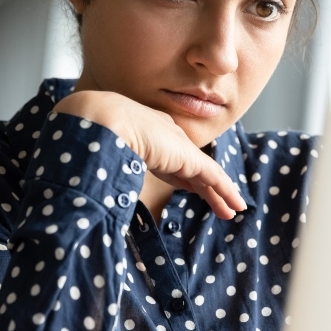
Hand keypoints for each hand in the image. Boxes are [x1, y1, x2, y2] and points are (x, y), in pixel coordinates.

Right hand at [53, 91, 246, 218]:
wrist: (102, 120)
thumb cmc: (94, 135)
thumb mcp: (107, 151)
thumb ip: (111, 164)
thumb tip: (95, 183)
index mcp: (147, 131)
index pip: (170, 156)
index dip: (183, 174)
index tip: (190, 187)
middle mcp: (166, 135)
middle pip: (191, 166)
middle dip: (204, 185)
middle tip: (217, 201)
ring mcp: (178, 146)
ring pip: (206, 174)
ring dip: (219, 194)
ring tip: (232, 209)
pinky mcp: (188, 157)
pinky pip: (213, 177)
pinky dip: (225, 191)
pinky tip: (235, 204)